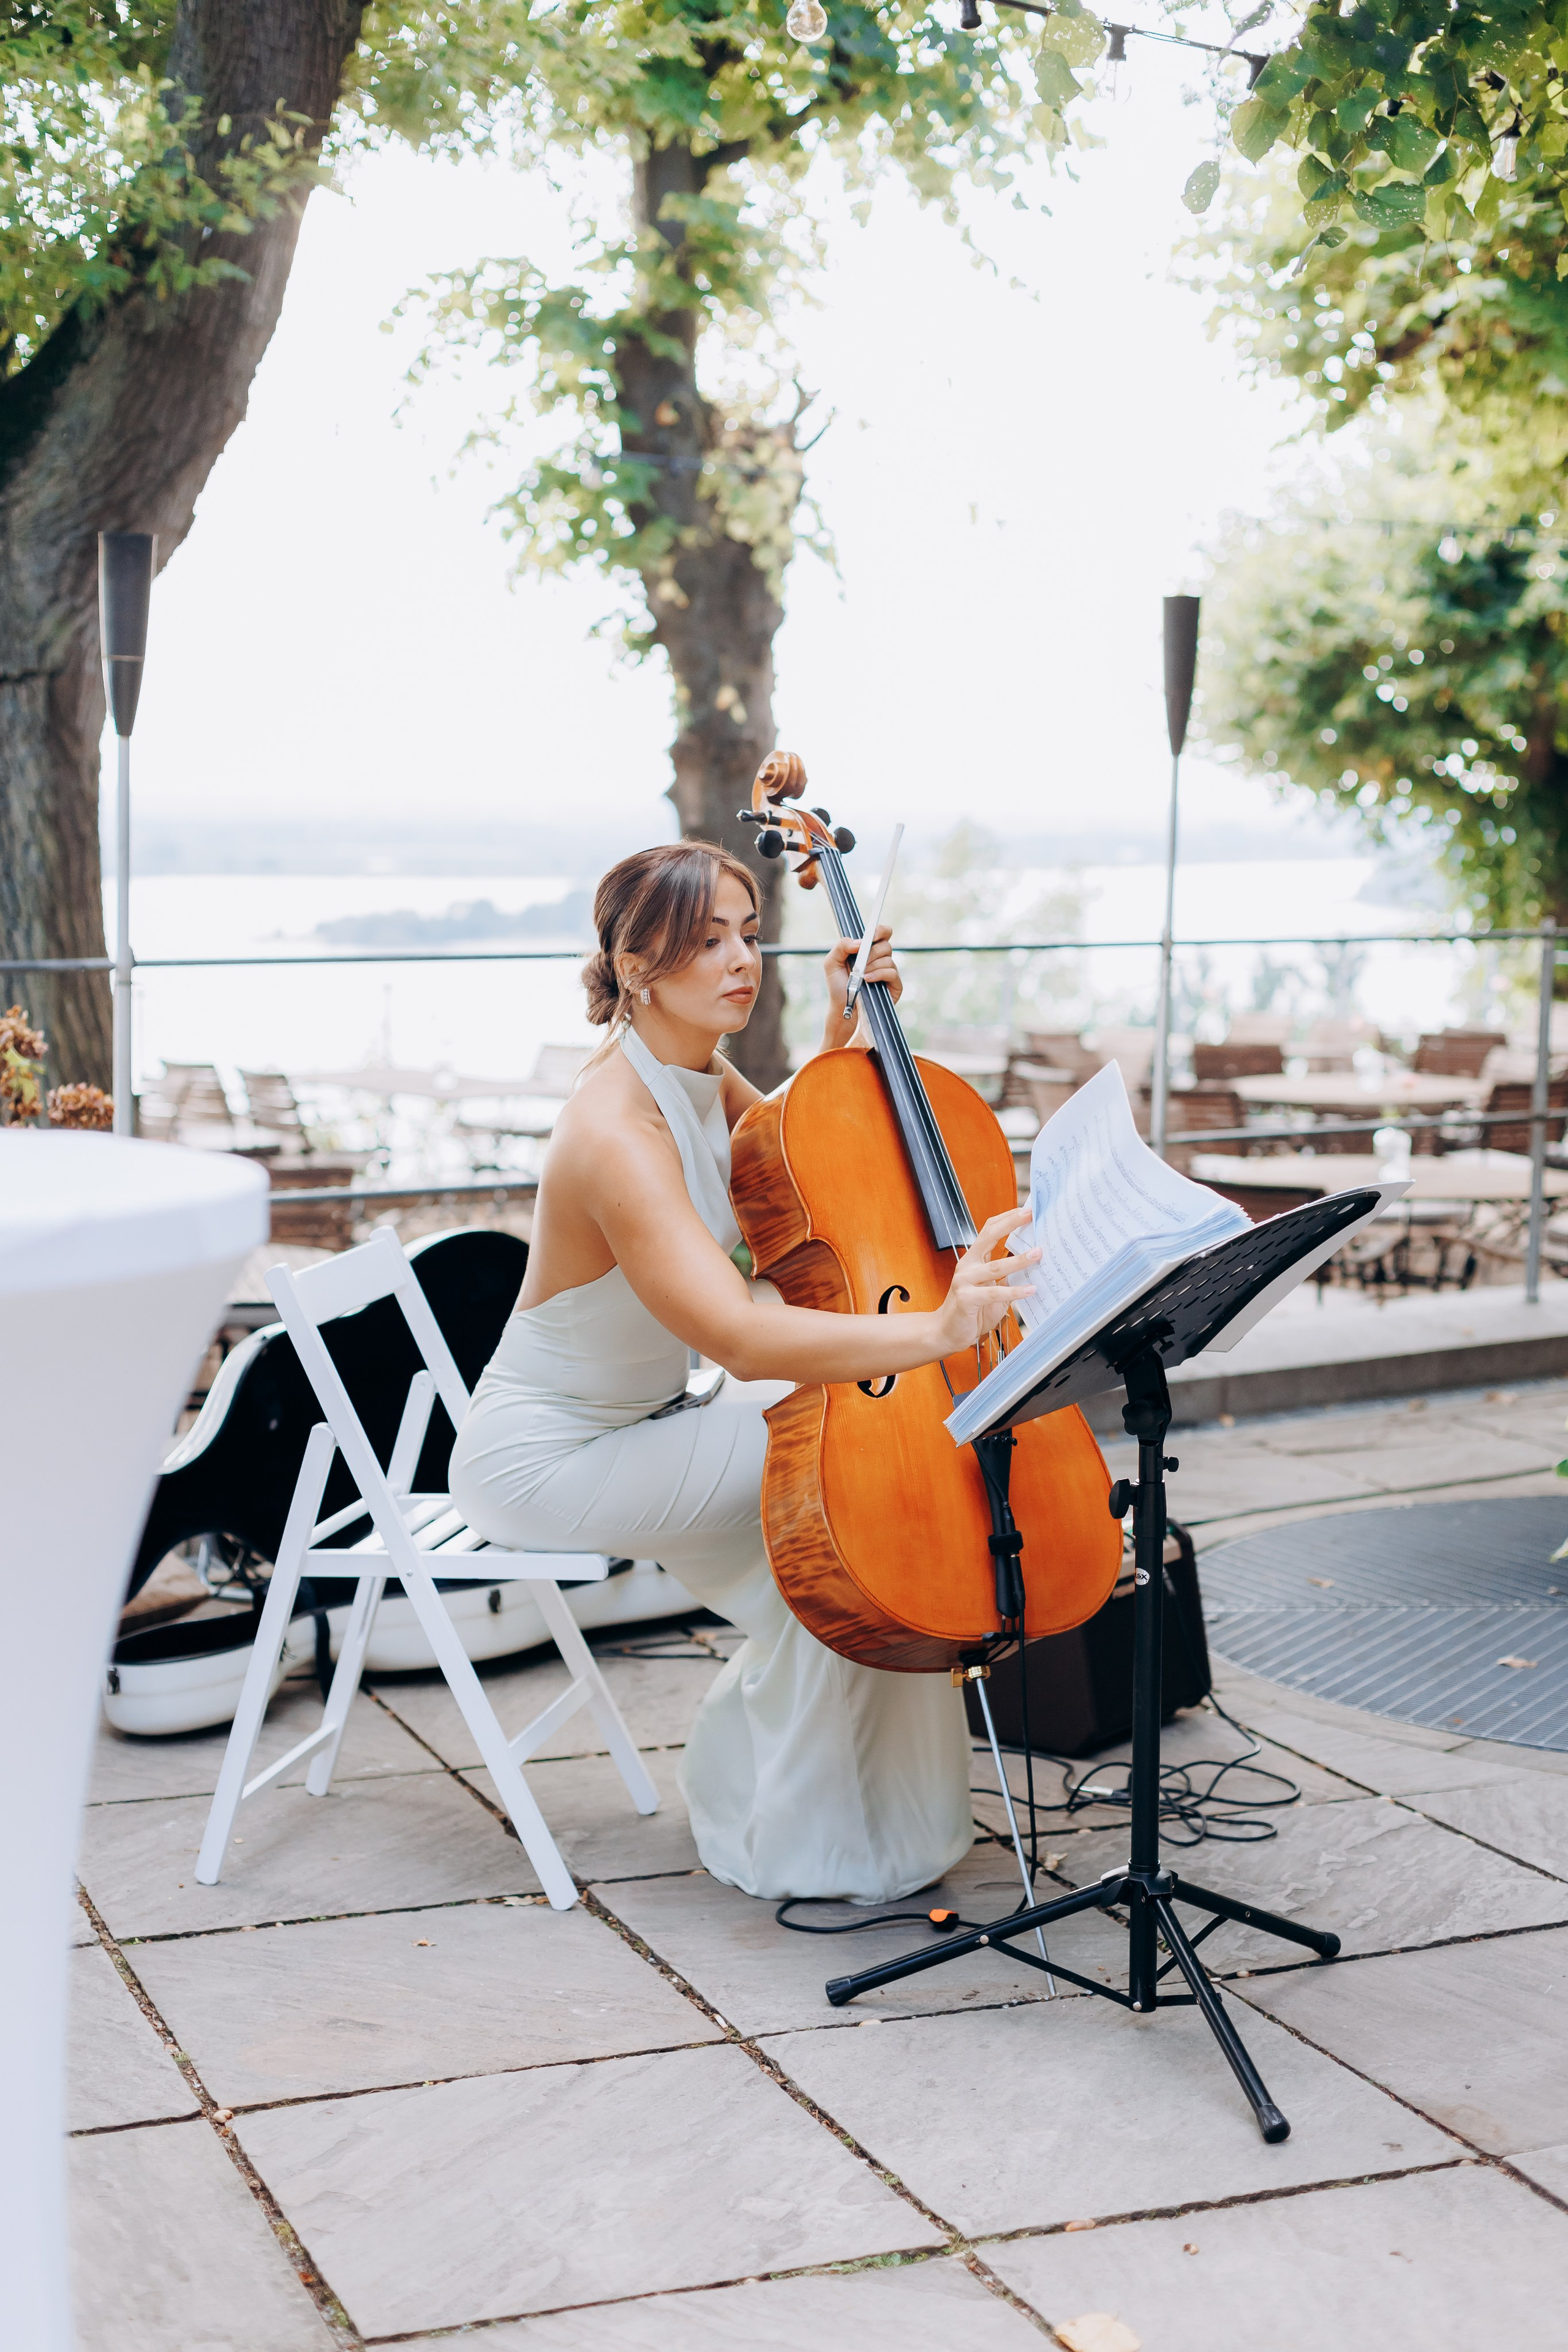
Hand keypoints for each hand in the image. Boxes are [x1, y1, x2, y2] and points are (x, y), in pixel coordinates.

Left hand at [822, 922, 899, 1046]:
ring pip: (888, 959)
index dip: (880, 930)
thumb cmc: (838, 986)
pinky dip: (879, 974)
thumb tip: (860, 942)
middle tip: (859, 963)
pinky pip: (892, 972)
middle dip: (871, 953)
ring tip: (861, 977)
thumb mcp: (831, 963)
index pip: (882, 932)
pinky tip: (868, 980)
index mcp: (868, 950)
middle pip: (885, 945)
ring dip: (872, 966)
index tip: (871, 936)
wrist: (843, 1008)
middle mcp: (880, 959)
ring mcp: (889, 971)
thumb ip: (841, 946)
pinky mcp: (895, 985)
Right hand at [933, 1208, 1036, 1355]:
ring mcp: (964, 1281)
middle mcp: (967, 1265)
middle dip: (1010, 1224)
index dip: (1007, 1218)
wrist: (947, 1332)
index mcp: (973, 1259)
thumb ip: (1007, 1275)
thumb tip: (1033, 1260)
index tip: (1027, 1210)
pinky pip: (994, 1293)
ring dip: (1019, 1259)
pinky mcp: (966, 1299)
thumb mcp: (992, 1287)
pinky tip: (1030, 1290)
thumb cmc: (972, 1309)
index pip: (989, 1230)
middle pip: (988, 1236)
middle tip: (1030, 1215)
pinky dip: (1014, 1292)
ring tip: (1038, 1253)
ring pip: (995, 1266)